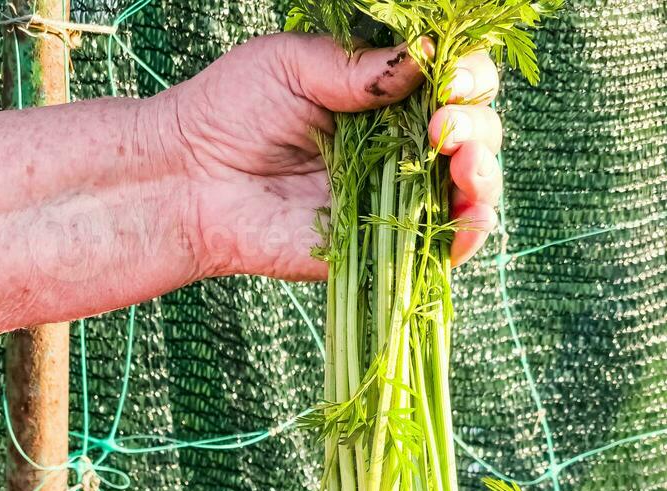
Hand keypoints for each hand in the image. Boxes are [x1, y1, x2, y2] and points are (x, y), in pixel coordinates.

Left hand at [171, 33, 500, 279]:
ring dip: (483, 173)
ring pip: (468, 189)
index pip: (454, 82)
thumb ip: (362, 66)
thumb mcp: (295, 65)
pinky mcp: (382, 246)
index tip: (448, 78)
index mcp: (384, 97)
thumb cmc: (232, 113)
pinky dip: (469, 234)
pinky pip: (440, 247)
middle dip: (476, 125)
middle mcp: (399, 146)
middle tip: (444, 124)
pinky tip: (471, 215)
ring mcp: (394, 199)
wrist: (192, 181)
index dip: (468, 77)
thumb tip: (429, 57)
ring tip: (459, 159)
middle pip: (473, 135)